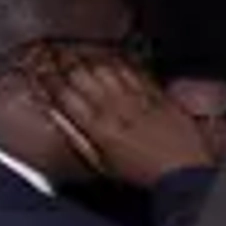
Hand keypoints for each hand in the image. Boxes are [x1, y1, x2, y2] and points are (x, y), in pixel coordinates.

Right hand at [19, 45, 211, 185]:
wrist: (184, 173)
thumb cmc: (144, 174)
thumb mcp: (103, 164)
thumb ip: (79, 139)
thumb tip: (60, 117)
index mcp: (98, 127)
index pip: (64, 94)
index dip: (48, 80)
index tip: (41, 72)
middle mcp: (115, 108)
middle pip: (81, 73)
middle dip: (65, 61)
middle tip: (57, 54)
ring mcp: (137, 98)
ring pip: (106, 67)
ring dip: (90, 57)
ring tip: (81, 52)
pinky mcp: (157, 94)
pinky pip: (134, 70)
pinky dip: (120, 61)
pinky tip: (113, 57)